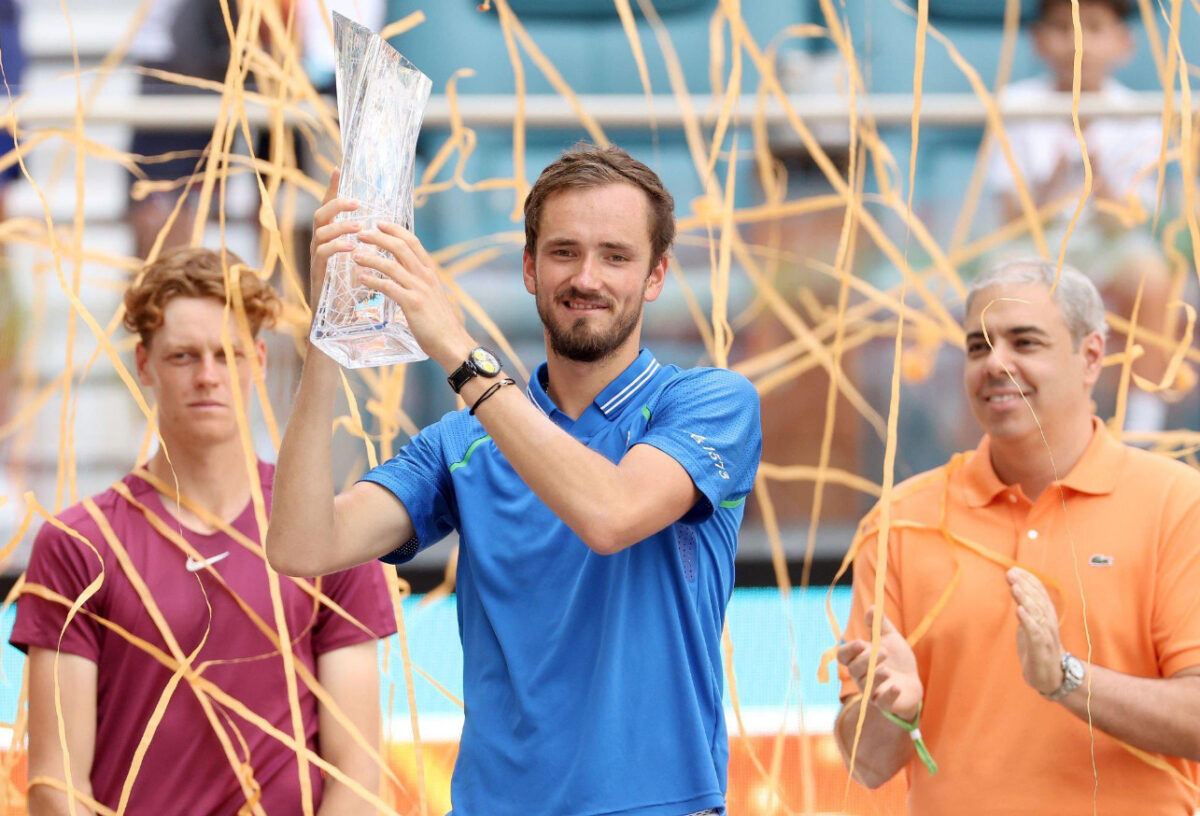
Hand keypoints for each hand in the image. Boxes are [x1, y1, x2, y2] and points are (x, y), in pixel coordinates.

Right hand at [307, 168, 360, 310]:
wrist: (337, 319)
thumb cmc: (351, 290)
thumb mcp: (362, 261)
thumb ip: (367, 243)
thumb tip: (384, 226)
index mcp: (331, 239)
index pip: (329, 208)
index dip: (332, 189)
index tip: (338, 168)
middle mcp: (320, 245)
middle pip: (320, 214)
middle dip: (336, 205)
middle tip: (356, 203)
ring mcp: (316, 258)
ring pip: (320, 232)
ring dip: (340, 227)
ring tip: (359, 227)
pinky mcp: (317, 273)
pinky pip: (322, 254)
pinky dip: (336, 247)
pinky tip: (351, 247)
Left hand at [352, 224, 475, 370]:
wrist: (451, 342)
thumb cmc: (439, 322)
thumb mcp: (432, 295)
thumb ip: (419, 282)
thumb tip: (404, 274)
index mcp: (430, 271)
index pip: (412, 241)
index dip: (395, 230)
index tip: (379, 223)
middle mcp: (425, 276)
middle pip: (400, 247)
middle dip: (378, 237)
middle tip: (360, 234)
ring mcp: (419, 289)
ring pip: (391, 264)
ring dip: (370, 258)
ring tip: (355, 256)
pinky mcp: (412, 304)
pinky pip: (388, 287)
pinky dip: (373, 280)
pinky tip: (361, 278)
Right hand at [838, 608, 922, 721]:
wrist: (913, 684)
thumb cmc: (897, 661)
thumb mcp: (890, 639)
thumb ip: (880, 625)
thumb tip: (872, 607)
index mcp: (858, 659)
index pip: (843, 656)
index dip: (849, 650)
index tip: (861, 642)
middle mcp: (861, 676)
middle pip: (853, 670)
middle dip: (866, 660)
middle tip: (884, 652)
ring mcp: (872, 691)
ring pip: (865, 686)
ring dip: (875, 676)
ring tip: (887, 669)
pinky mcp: (886, 703)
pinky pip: (882, 703)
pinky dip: (888, 695)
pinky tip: (896, 687)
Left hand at [1007, 566, 1064, 695]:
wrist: (1051, 676)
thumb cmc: (1039, 648)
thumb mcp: (1030, 624)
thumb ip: (1025, 607)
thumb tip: (1016, 587)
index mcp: (1046, 615)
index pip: (1039, 593)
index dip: (1028, 580)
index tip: (1014, 569)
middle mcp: (1048, 622)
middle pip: (1038, 600)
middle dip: (1025, 585)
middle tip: (1011, 573)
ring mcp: (1046, 636)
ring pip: (1037, 613)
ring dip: (1026, 599)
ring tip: (1015, 587)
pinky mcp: (1041, 649)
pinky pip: (1035, 633)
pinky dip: (1028, 621)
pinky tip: (1020, 610)